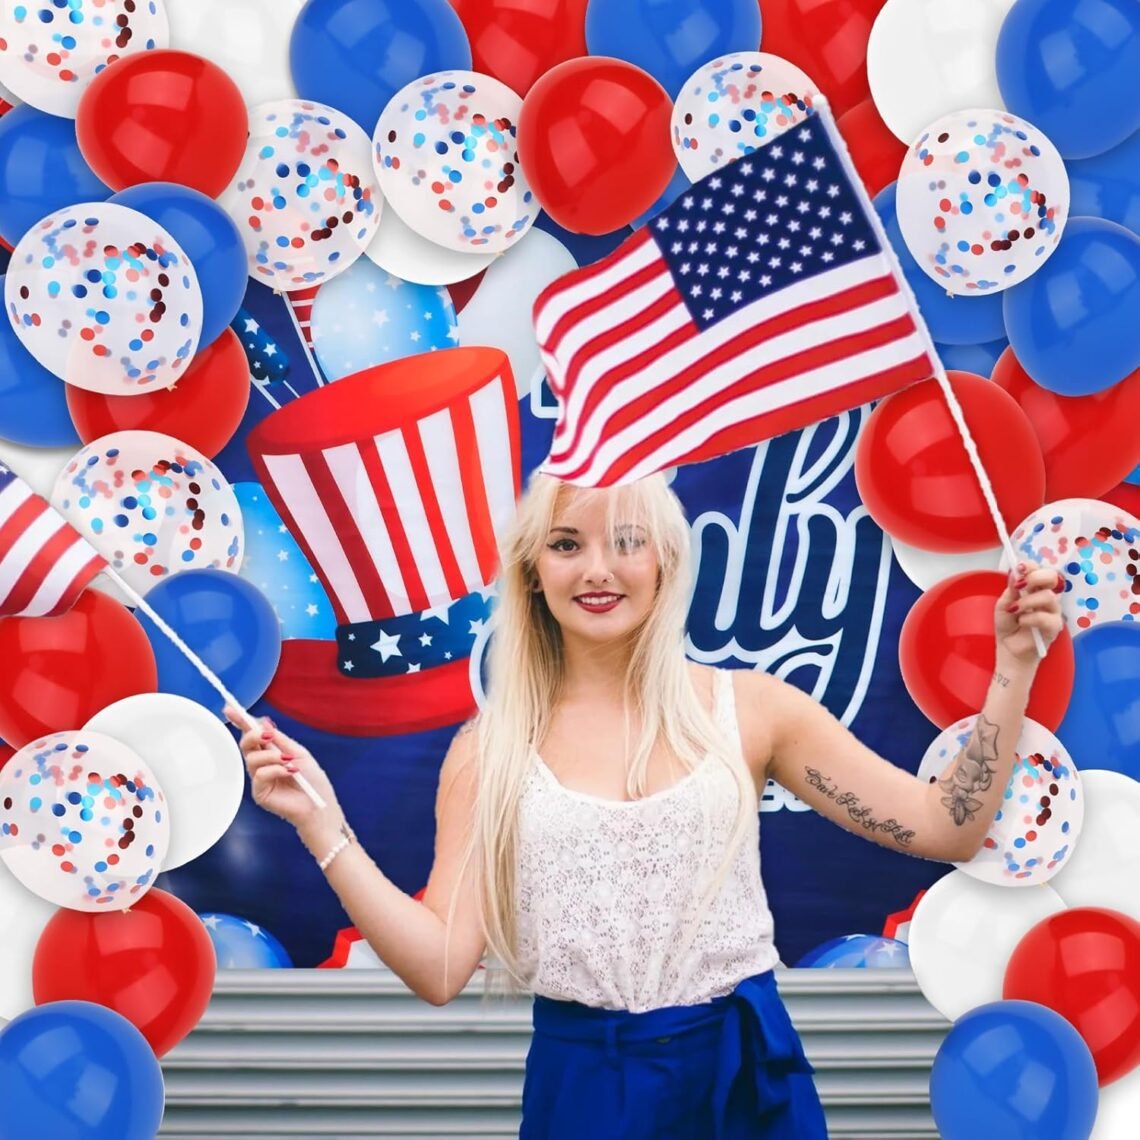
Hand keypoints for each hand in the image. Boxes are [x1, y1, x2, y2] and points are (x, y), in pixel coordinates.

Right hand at [224, 706, 341, 835]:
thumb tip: (264, 723)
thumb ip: (280, 739)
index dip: (241, 722)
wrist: (319, 805)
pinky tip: (290, 772)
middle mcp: (263, 764)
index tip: (230, 710)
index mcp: (272, 752)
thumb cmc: (313, 780)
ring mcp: (259, 779)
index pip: (252, 735)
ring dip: (272, 756)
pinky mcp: (259, 793)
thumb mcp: (298, 752)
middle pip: (246, 744)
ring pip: (252, 759)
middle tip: (267, 736)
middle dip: (254, 735)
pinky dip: (276, 770)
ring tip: (289, 762)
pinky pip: (259, 775)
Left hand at [994, 562, 1064, 667]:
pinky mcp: (1055, 626)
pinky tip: (1021, 622)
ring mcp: (1053, 611)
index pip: (1039, 570)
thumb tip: (1014, 573)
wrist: (1009, 649)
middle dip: (1035, 577)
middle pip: (1052, 577)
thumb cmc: (1008, 625)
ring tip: (1013, 610)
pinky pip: (1046, 617)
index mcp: (1035, 588)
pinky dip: (1030, 618)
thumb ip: (1010, 590)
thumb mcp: (1003, 605)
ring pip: (1048, 596)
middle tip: (1019, 585)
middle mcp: (1046, 596)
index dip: (1031, 566)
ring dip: (1027, 601)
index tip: (1018, 568)